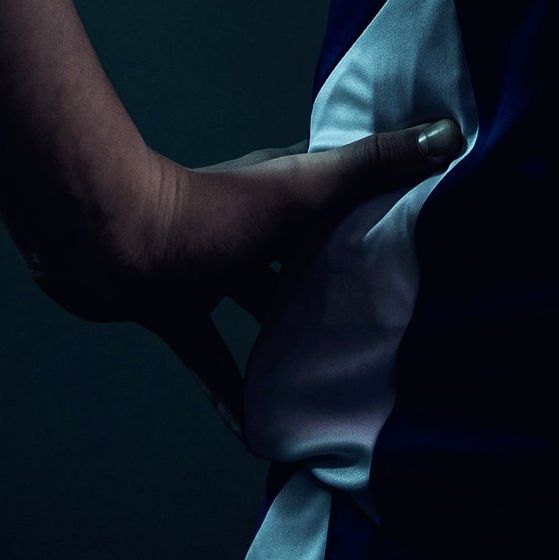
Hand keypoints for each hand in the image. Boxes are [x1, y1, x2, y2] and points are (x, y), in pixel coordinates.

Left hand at [20, 119, 462, 429]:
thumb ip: (374, 165)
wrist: (108, 241)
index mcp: (287, 195)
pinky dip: (233, 389)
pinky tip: (253, 426)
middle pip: (310, 258)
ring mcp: (213, 272)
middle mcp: (253, 231)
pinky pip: (214, 358)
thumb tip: (450, 133)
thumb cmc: (208, 209)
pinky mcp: (178, 312)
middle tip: (387, 321)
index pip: (347, 195)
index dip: (385, 207)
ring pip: (264, 308)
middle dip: (344, 282)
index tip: (425, 233)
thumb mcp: (306, 187)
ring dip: (291, 336)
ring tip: (334, 373)